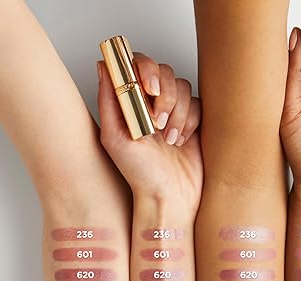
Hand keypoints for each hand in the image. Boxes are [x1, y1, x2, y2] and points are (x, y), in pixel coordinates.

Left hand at [97, 55, 202, 207]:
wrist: (170, 196)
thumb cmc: (140, 174)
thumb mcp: (114, 138)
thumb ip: (107, 100)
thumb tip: (102, 65)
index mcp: (131, 102)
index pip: (138, 64)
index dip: (146, 69)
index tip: (149, 90)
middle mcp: (151, 103)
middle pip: (164, 71)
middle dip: (165, 97)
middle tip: (158, 124)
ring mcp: (174, 110)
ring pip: (183, 87)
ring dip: (177, 113)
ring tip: (169, 139)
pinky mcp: (193, 120)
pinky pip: (198, 104)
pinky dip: (190, 122)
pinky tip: (181, 141)